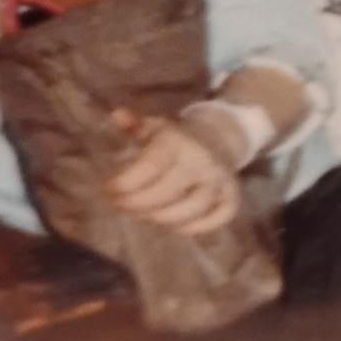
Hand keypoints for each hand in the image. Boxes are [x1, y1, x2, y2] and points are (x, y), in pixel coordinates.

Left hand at [106, 108, 242, 234]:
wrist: (220, 137)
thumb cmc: (177, 139)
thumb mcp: (155, 128)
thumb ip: (135, 124)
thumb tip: (117, 114)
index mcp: (179, 141)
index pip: (152, 165)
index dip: (127, 182)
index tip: (109, 189)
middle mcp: (202, 160)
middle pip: (170, 189)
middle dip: (139, 203)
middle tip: (121, 206)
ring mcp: (220, 178)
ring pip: (196, 205)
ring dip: (165, 217)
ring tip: (145, 216)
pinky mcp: (232, 194)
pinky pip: (221, 215)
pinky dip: (199, 226)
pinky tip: (177, 227)